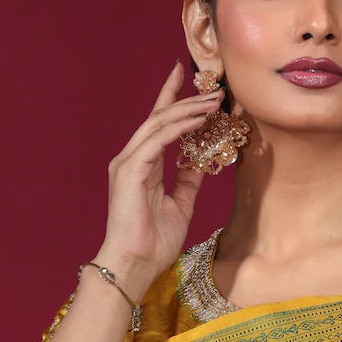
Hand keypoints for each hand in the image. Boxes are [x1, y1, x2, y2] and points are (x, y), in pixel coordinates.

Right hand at [92, 60, 223, 298]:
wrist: (134, 265)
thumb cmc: (152, 243)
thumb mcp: (181, 205)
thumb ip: (188, 180)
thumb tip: (202, 161)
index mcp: (141, 166)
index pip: (157, 125)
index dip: (171, 99)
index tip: (185, 76)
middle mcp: (131, 159)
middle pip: (159, 118)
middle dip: (186, 99)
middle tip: (213, 88)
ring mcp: (128, 163)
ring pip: (159, 124)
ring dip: (188, 110)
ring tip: (213, 100)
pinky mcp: (130, 170)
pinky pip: (158, 140)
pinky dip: (180, 127)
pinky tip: (199, 120)